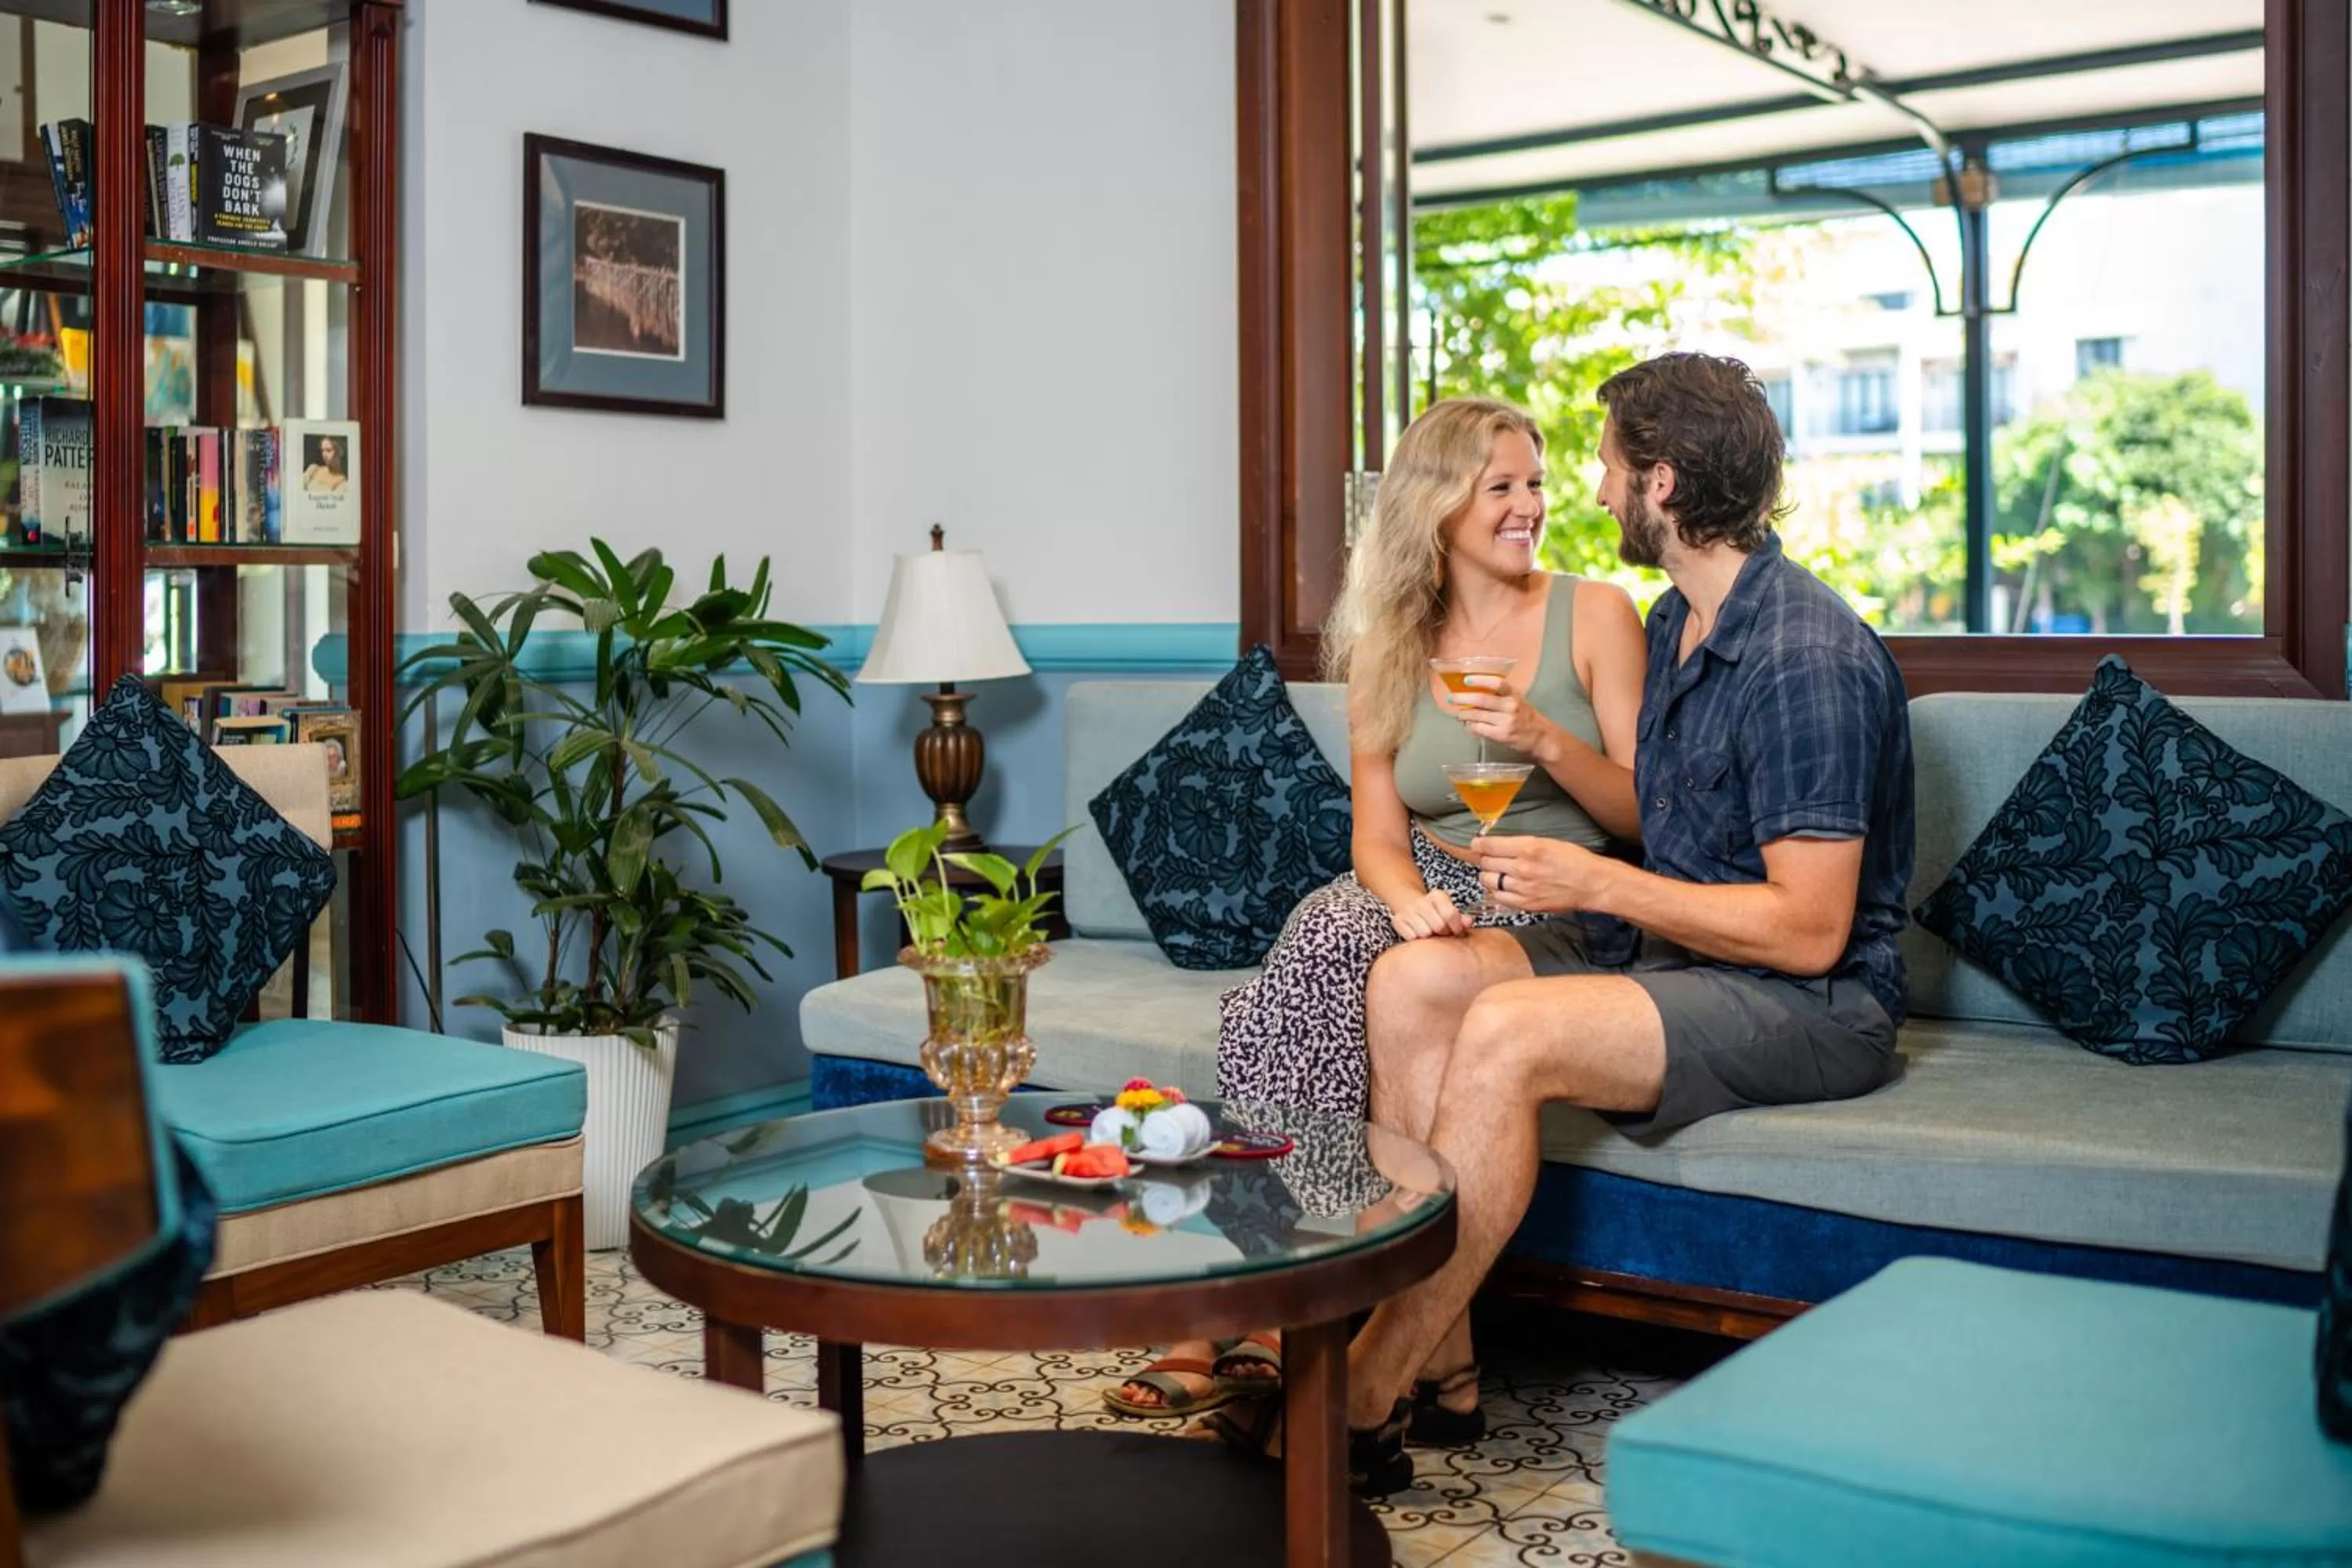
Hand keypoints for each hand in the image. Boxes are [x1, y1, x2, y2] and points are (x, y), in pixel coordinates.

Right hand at [1387, 886, 1471, 940]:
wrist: (1410, 905)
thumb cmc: (1436, 913)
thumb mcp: (1450, 912)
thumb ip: (1461, 918)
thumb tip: (1468, 922)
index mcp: (1437, 895)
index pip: (1450, 914)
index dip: (1456, 927)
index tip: (1456, 931)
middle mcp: (1421, 901)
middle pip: (1438, 925)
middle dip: (1443, 933)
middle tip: (1442, 934)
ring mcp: (1408, 910)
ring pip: (1424, 933)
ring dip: (1430, 938)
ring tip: (1431, 934)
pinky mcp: (1398, 921)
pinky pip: (1412, 937)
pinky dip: (1417, 940)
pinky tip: (1420, 936)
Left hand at [1447, 674, 1555, 759]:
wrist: (1541, 738)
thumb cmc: (1526, 717)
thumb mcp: (1517, 701)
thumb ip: (1500, 697)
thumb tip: (1473, 693)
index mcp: (1514, 695)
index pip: (1497, 683)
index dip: (1480, 680)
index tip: (1466, 680)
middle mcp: (1510, 706)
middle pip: (1482, 699)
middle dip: (1462, 698)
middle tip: (1451, 698)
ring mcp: (1505, 722)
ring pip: (1478, 715)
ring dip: (1464, 714)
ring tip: (1458, 714)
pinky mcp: (1501, 735)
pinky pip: (1480, 729)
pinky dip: (1471, 726)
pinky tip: (1468, 725)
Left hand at [1469, 835, 1610, 915]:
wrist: (1592, 884)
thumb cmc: (1574, 860)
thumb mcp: (1547, 842)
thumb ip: (1521, 845)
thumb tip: (1497, 845)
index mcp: (1528, 847)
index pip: (1489, 845)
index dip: (1478, 845)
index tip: (1477, 845)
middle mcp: (1522, 867)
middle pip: (1486, 863)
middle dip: (1487, 860)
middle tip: (1494, 859)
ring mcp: (1522, 888)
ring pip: (1488, 881)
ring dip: (1490, 876)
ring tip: (1500, 874)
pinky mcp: (1526, 904)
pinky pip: (1499, 897)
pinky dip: (1499, 892)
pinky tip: (1508, 887)